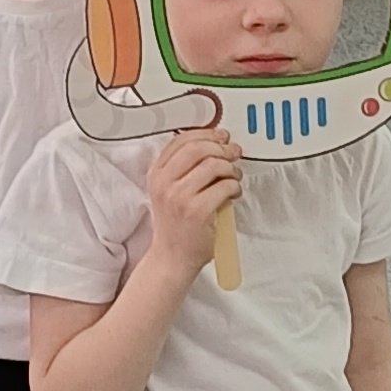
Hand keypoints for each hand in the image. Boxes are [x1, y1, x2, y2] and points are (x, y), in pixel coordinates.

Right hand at [144, 122, 242, 281]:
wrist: (172, 257)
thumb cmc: (176, 224)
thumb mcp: (168, 190)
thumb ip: (183, 168)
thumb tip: (215, 143)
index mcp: (156, 174)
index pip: (181, 140)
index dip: (206, 133)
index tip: (221, 136)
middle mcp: (164, 183)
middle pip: (198, 148)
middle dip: (221, 147)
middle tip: (234, 153)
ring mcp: (179, 197)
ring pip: (213, 165)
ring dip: (230, 168)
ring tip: (234, 177)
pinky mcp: (197, 211)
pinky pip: (224, 186)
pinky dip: (235, 186)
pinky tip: (234, 193)